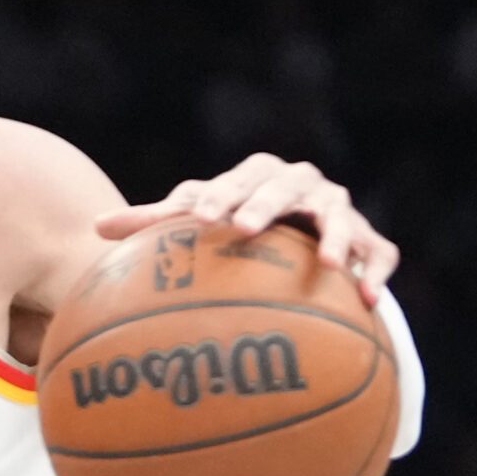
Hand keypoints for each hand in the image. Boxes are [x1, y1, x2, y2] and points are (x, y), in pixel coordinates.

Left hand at [96, 152, 398, 303]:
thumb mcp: (199, 219)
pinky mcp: (369, 240)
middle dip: (267, 205)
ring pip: (339, 214)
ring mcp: (339, 210)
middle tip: (246, 228)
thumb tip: (96, 227)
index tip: (202, 218)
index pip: (238, 180)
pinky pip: (379, 254)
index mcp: (259, 175)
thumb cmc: (235, 221)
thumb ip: (157, 222)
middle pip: (287, 188)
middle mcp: (302, 185)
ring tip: (329, 264)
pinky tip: (368, 300)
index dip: (221, 196)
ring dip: (336, 236)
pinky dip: (376, 272)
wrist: (298, 229)